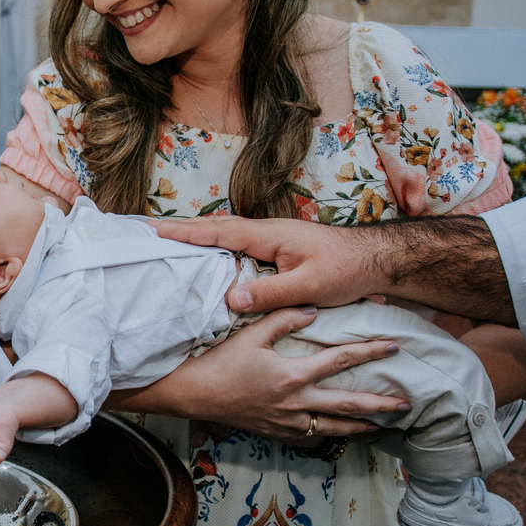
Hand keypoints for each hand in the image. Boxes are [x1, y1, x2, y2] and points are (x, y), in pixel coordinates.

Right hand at [105, 307, 407, 442]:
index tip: (393, 346)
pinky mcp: (273, 432)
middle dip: (379, 404)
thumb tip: (313, 310)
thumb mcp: (250, 334)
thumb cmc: (218, 362)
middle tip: (407, 403)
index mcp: (292, 375)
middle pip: (347, 405)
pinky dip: (324, 438)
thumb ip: (283, 318)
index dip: (369, 352)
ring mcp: (285, 422)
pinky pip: (307, 439)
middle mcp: (294, 403)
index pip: (341, 361)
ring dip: (360, 428)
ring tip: (382, 428)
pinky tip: (333, 436)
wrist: (191, 394)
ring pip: (331, 428)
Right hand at [151, 216, 377, 311]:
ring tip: (167, 240)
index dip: (186, 231)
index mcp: (269, 236)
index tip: (156, 230)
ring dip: (196, 234)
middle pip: (215, 226)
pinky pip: (235, 243)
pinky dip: (214, 243)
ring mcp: (270, 238)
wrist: (376, 260)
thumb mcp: (311, 286)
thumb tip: (233, 300)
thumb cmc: (348, 270)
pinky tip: (205, 254)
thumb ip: (272, 293)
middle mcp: (265, 232)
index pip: (219, 231)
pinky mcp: (275, 248)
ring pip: (224, 233)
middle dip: (182, 228)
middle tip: (149, 230)